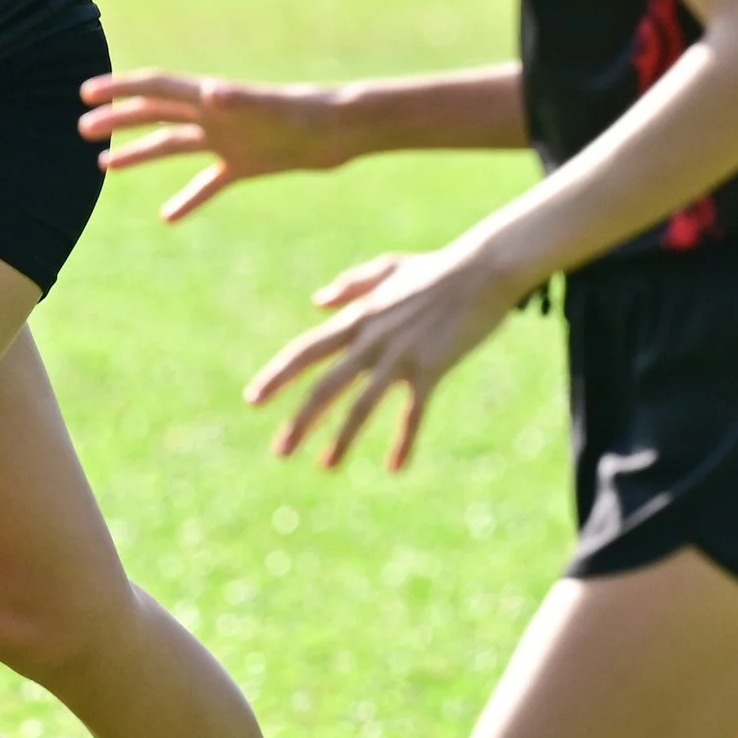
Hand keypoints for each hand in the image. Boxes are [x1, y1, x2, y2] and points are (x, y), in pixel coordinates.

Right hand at [78, 71, 356, 220]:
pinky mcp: (246, 163)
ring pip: (172, 145)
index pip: (156, 89)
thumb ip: (239, 101)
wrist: (346, 130)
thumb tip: (208, 93)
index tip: (85, 93)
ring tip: (104, 166)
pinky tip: (168, 217)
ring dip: (138, 154)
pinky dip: (187, 198)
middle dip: (118, 120)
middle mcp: (214, 115)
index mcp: (212, 99)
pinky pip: (207, 183)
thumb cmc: (311, 113)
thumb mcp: (271, 108)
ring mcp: (228, 139)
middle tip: (81, 130)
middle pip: (155, 115)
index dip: (119, 89)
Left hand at [243, 245, 515, 472]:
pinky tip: (396, 468)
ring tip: (325, 467)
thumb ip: (351, 286)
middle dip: (300, 421)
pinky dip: (404, 440)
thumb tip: (318, 303)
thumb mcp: (388, 269)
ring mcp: (400, 355)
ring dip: (342, 439)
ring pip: (361, 405)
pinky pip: (413, 412)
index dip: (277, 377)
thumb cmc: (438, 269)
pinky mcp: (431, 367)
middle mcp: (371, 340)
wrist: (483, 269)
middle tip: (279, 451)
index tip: (253, 401)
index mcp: (357, 318)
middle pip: (325, 386)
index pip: (305, 351)